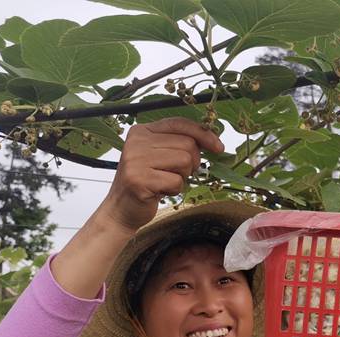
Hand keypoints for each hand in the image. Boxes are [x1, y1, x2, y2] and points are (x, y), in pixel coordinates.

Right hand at [98, 117, 223, 231]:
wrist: (121, 210)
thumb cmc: (147, 182)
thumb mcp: (160, 156)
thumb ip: (179, 144)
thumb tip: (213, 141)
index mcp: (142, 131)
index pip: (179, 123)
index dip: (203, 134)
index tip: (218, 147)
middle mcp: (136, 141)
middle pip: (187, 144)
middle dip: (191, 162)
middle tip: (176, 173)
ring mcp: (135, 160)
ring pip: (184, 161)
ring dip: (182, 177)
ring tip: (165, 181)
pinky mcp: (138, 180)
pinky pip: (176, 181)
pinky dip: (175, 189)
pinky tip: (160, 191)